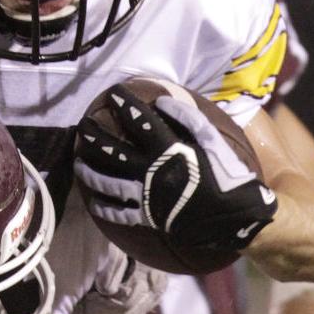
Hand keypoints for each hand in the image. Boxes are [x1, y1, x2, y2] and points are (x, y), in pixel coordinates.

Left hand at [74, 83, 276, 252]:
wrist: (235, 219)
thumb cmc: (228, 176)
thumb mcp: (214, 142)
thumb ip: (189, 119)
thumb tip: (161, 102)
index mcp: (167, 151)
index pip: (140, 121)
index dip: (125, 105)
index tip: (114, 94)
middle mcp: (151, 172)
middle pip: (113, 151)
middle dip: (95, 137)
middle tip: (82, 127)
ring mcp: (146, 197)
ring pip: (108, 183)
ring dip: (90, 172)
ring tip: (78, 163)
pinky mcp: (147, 218)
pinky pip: (119, 213)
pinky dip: (104, 207)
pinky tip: (94, 201)